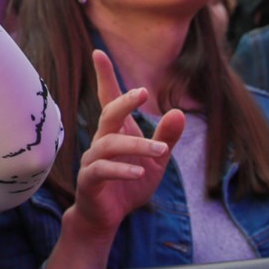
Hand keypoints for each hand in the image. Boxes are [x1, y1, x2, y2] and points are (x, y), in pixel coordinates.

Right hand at [67, 51, 185, 237]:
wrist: (108, 217)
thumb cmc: (129, 184)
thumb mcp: (157, 161)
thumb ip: (166, 138)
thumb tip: (178, 112)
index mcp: (116, 131)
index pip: (109, 99)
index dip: (104, 76)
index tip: (99, 52)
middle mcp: (102, 140)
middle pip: (108, 114)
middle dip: (124, 102)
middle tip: (143, 93)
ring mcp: (93, 159)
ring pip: (109, 144)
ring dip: (136, 146)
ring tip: (160, 151)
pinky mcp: (89, 180)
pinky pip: (102, 170)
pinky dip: (121, 169)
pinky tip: (138, 172)